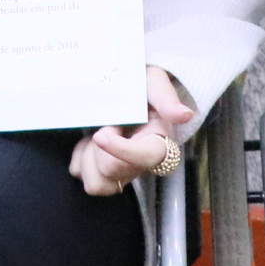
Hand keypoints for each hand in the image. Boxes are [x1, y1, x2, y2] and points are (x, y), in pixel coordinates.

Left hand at [71, 67, 196, 195]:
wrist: (123, 84)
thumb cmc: (141, 84)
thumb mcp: (153, 82)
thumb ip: (166, 97)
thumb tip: (184, 115)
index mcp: (158, 141)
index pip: (147, 157)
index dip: (122, 150)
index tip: (102, 135)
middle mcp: (141, 163)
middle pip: (113, 170)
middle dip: (100, 147)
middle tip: (105, 124)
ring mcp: (121, 171)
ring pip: (97, 183)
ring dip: (88, 156)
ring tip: (96, 133)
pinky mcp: (101, 173)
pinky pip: (81, 174)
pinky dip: (79, 157)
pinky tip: (89, 140)